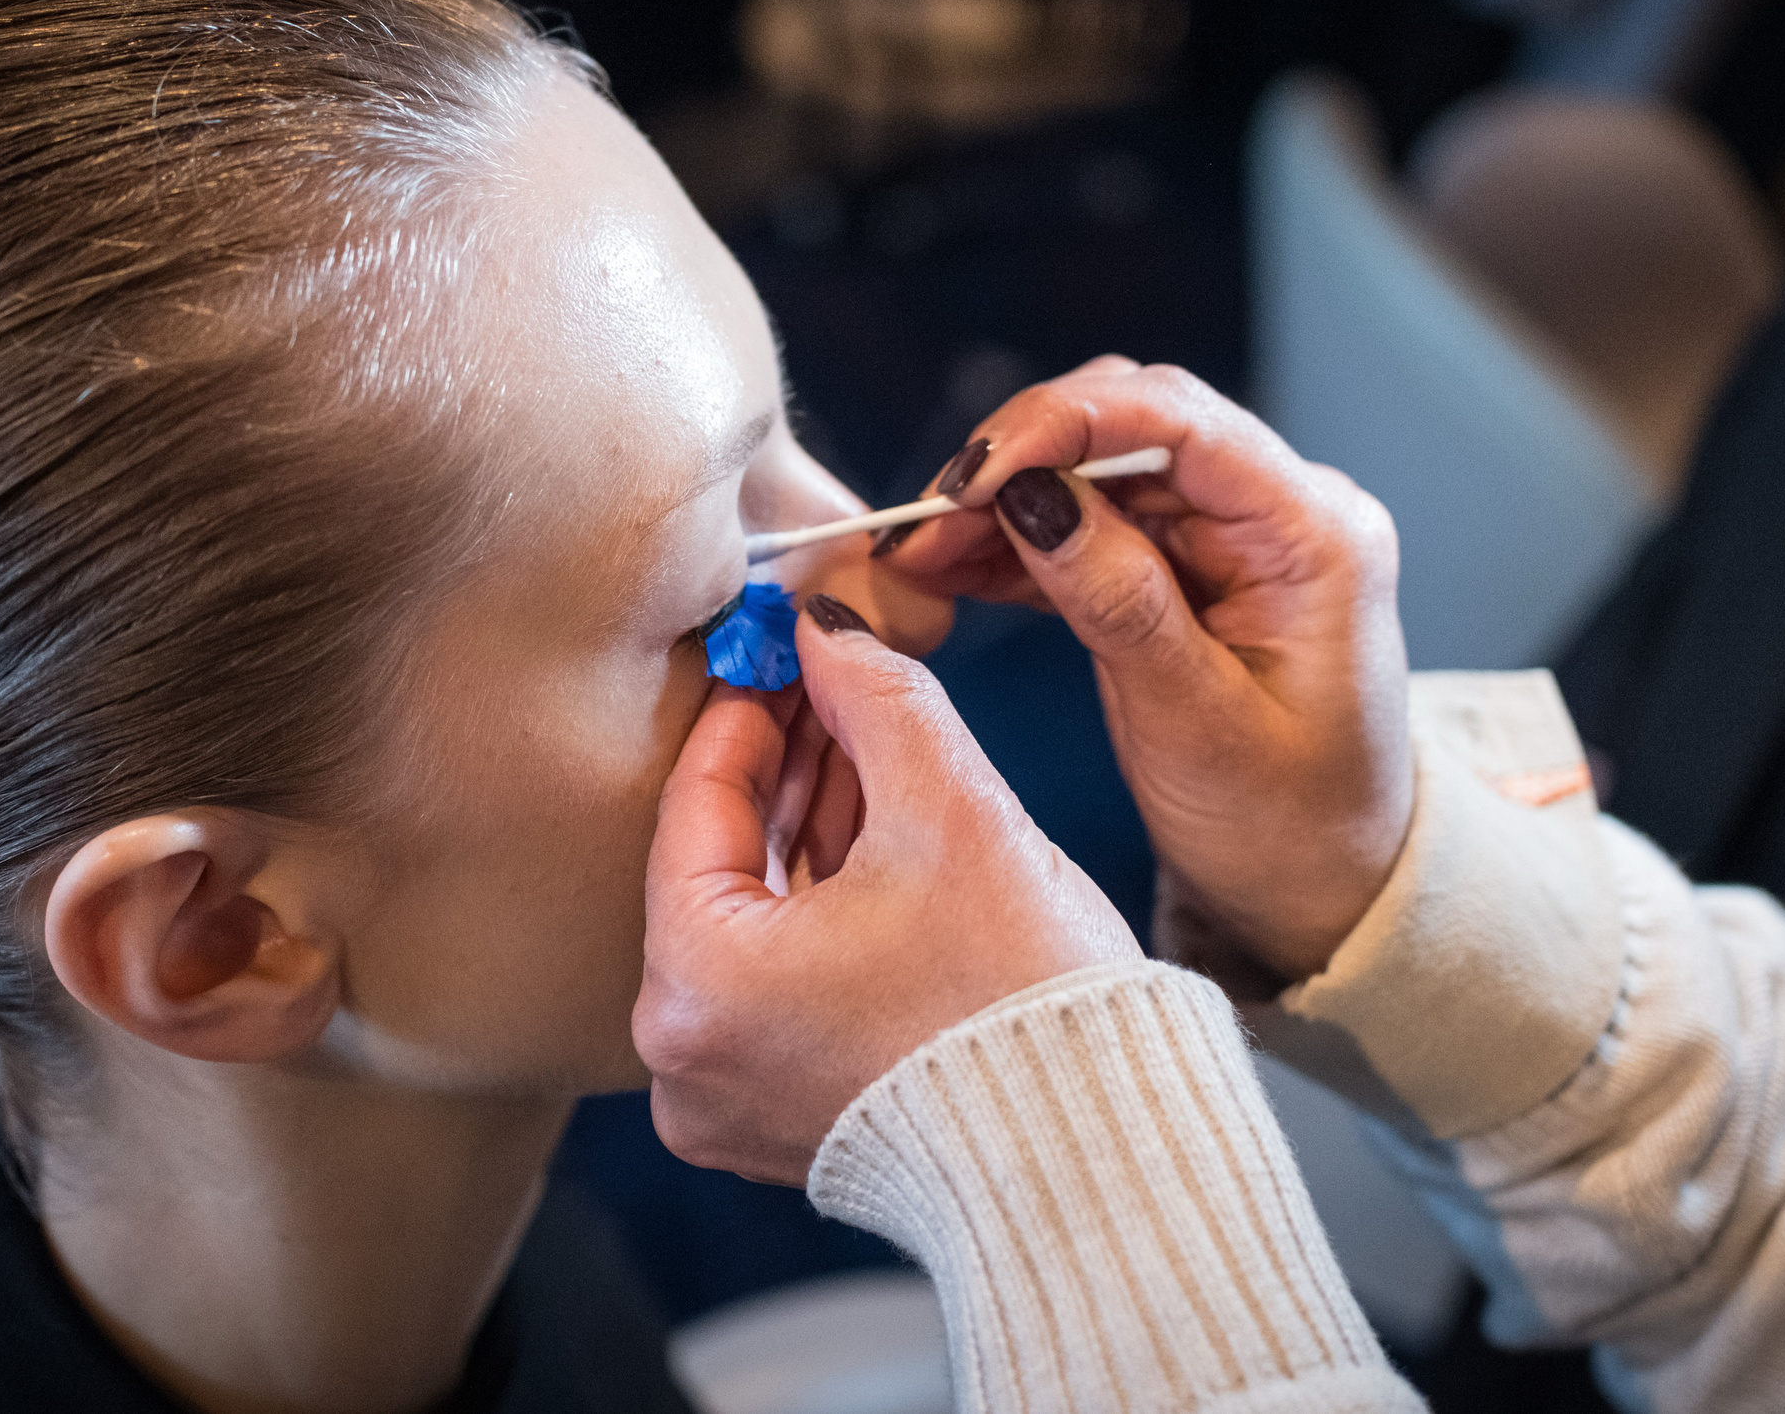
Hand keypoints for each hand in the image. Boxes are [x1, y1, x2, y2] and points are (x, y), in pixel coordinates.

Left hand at [635, 599, 1139, 1183]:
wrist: (1101, 1157)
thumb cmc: (1022, 1003)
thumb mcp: (949, 808)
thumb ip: (874, 694)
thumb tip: (822, 628)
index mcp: (695, 986)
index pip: (696, 802)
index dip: (748, 709)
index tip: (779, 650)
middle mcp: (683, 1059)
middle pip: (718, 865)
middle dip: (784, 767)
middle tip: (826, 684)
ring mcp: (725, 1100)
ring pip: (750, 923)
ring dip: (806, 833)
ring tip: (864, 748)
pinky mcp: (777, 1123)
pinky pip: (774, 986)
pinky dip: (817, 913)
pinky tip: (872, 839)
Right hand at [878, 358, 1411, 988]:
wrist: (1328, 891)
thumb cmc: (1292, 826)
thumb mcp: (1198, 724)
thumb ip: (1120, 602)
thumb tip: (1033, 495)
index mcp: (1313, 533)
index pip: (1181, 421)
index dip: (1064, 425)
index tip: (974, 474)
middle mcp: (1278, 511)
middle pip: (1131, 425)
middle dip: (1018, 459)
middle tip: (925, 519)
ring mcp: (1232, 536)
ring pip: (1096, 471)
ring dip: (1002, 502)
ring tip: (915, 549)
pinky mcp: (1187, 567)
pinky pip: (1090, 524)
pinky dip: (1017, 542)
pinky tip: (950, 566)